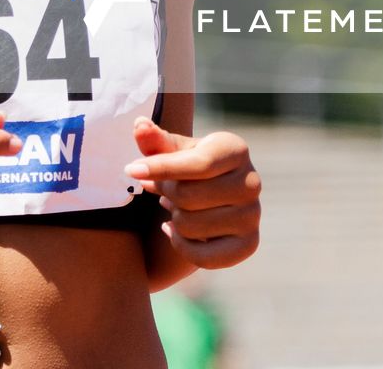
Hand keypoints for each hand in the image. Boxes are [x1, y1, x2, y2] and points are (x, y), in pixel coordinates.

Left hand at [124, 117, 259, 269]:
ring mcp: (252, 215)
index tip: (130, 170)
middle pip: (188, 197)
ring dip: (173, 218)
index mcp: (235, 150)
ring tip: (173, 206)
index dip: (161, 168)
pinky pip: (204, 257)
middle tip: (160, 188)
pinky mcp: (249, 244)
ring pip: (191, 226)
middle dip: (165, 192)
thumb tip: (139, 126)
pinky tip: (173, 230)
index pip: (197, 164)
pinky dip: (181, 246)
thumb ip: (155, 140)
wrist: (215, 191)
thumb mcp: (174, 149)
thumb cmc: (189, 165)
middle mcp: (251, 182)